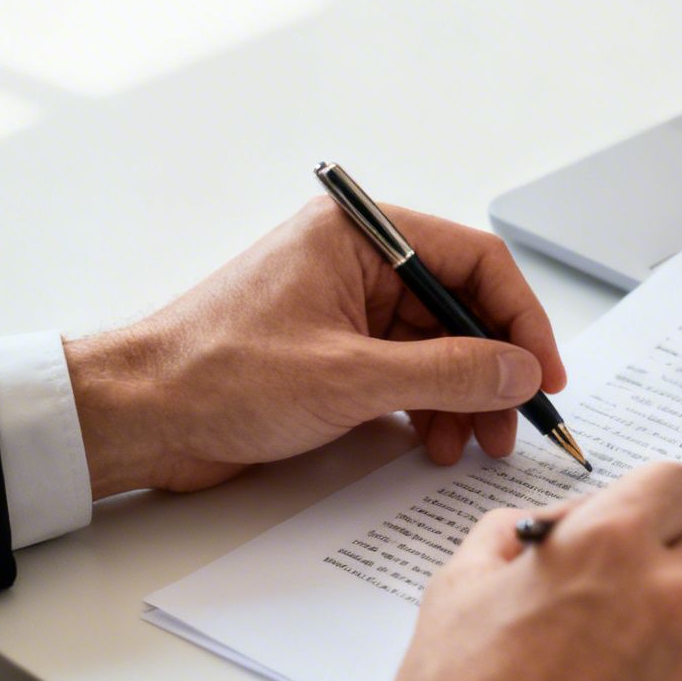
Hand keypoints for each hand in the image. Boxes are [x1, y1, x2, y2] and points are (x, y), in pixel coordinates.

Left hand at [66, 198, 564, 497]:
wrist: (137, 417)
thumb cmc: (217, 375)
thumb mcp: (352, 378)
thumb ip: (450, 372)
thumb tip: (521, 371)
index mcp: (359, 235)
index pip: (475, 262)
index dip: (521, 319)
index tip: (544, 373)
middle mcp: (357, 263)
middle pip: (462, 307)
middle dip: (494, 368)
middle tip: (514, 422)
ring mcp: (346, 309)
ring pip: (439, 346)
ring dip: (465, 396)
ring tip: (473, 444)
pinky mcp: (334, 352)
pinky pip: (407, 372)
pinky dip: (429, 407)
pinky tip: (435, 443)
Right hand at [377, 462, 681, 680]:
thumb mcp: (460, 585)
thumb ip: (517, 533)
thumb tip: (559, 522)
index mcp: (609, 543)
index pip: (681, 484)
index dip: (659, 504)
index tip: (643, 525)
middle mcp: (667, 592)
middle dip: (678, 560)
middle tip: (632, 593)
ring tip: (633, 654)